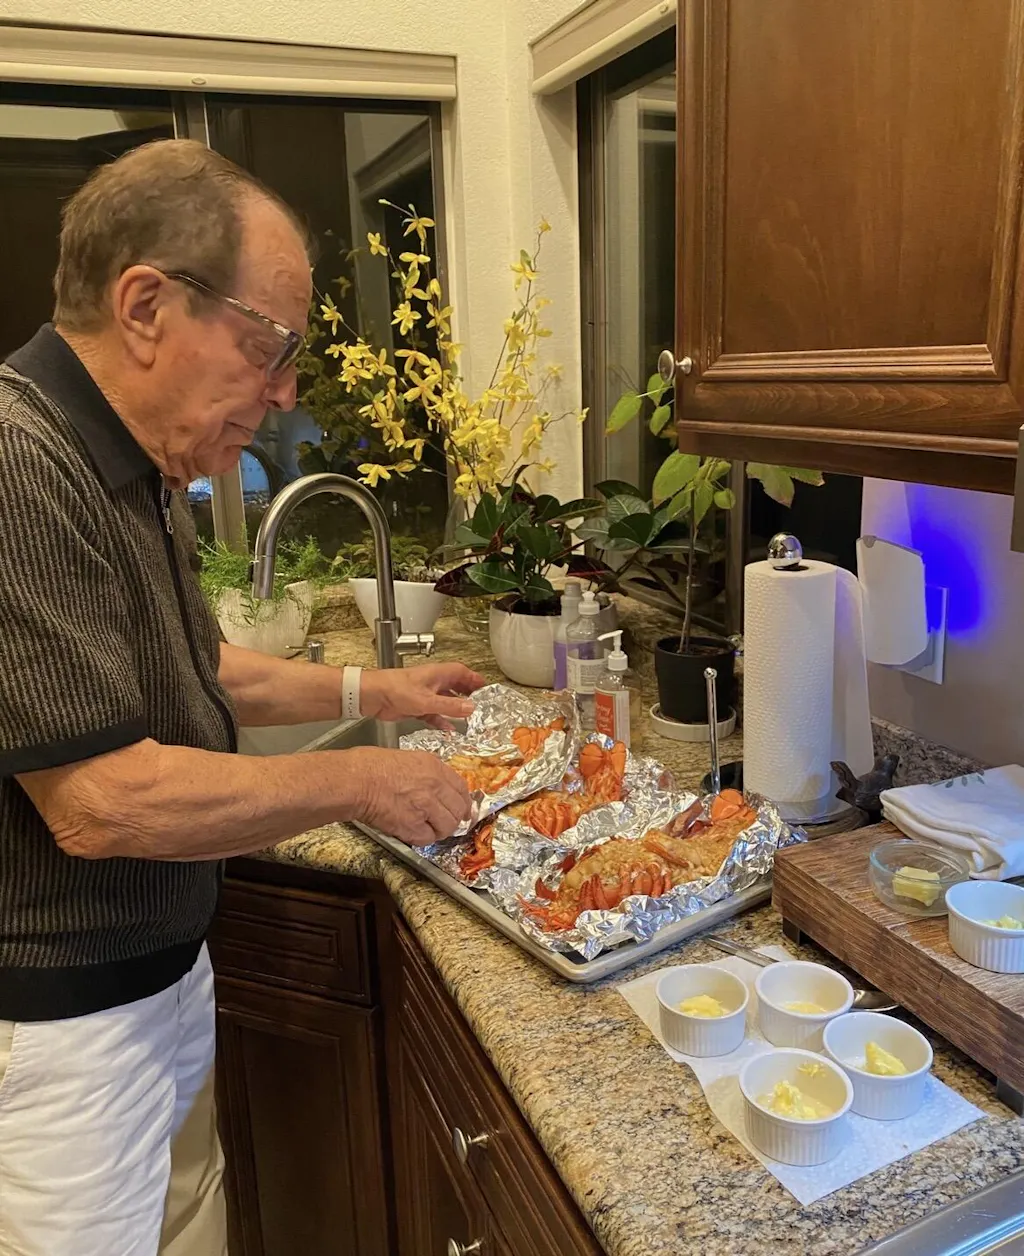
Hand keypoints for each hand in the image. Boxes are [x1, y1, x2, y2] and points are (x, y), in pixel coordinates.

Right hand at [348, 747, 471, 845]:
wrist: (355, 780)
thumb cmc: (370, 766)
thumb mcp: (407, 759)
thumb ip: (427, 773)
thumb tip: (437, 788)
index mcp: (434, 767)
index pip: (462, 788)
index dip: (463, 802)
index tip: (462, 809)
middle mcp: (435, 786)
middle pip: (459, 809)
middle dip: (454, 819)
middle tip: (444, 823)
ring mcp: (426, 806)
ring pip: (447, 826)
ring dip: (439, 830)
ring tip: (426, 828)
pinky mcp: (412, 825)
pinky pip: (428, 839)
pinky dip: (422, 839)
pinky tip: (412, 832)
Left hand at [359, 662, 485, 728]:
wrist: (372, 696)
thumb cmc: (395, 689)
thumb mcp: (427, 700)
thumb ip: (450, 705)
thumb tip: (471, 707)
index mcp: (438, 674)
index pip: (462, 673)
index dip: (475, 679)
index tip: (487, 688)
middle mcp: (433, 682)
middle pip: (456, 686)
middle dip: (468, 695)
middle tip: (481, 705)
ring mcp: (425, 694)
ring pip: (446, 701)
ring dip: (455, 709)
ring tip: (469, 719)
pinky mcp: (416, 706)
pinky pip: (434, 714)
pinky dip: (441, 721)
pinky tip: (448, 729)